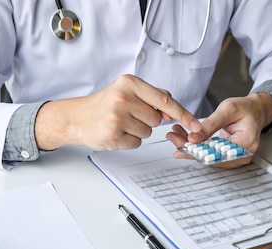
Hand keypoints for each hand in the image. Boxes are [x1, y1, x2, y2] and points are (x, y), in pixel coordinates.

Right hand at [34, 74, 200, 150]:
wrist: (76, 118)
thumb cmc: (104, 105)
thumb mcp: (127, 90)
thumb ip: (152, 97)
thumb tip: (172, 112)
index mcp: (129, 83)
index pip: (165, 100)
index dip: (183, 114)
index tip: (195, 125)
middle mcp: (123, 98)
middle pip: (157, 119)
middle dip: (147, 121)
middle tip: (129, 116)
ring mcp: (117, 117)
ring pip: (148, 132)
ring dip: (137, 131)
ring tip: (121, 124)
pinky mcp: (112, 134)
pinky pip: (136, 143)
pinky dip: (129, 141)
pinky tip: (116, 133)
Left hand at [165, 92, 271, 166]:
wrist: (254, 110)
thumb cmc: (245, 108)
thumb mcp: (227, 110)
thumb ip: (210, 125)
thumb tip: (193, 138)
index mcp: (246, 142)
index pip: (218, 153)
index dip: (199, 151)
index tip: (183, 144)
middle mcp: (242, 154)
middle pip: (211, 158)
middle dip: (190, 148)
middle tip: (174, 138)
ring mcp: (236, 157)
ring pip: (208, 158)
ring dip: (191, 148)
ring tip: (176, 136)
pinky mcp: (228, 156)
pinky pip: (210, 155)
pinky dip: (197, 147)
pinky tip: (184, 140)